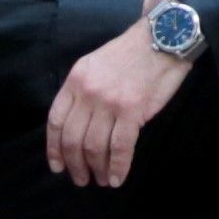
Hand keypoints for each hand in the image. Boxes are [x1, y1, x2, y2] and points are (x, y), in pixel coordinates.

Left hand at [45, 19, 193, 185]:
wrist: (163, 37)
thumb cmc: (132, 52)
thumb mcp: (95, 64)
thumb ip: (84, 91)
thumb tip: (82, 125)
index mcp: (75, 80)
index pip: (56, 122)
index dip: (54, 149)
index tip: (57, 166)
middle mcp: (87, 92)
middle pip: (73, 139)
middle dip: (74, 165)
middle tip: (81, 179)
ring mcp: (108, 102)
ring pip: (94, 146)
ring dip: (96, 169)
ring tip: (100, 180)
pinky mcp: (132, 110)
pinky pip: (120, 147)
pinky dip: (117, 167)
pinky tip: (116, 179)